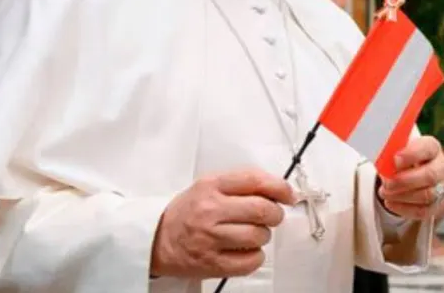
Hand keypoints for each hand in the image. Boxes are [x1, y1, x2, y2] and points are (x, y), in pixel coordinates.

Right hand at [149, 169, 294, 278]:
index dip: (280, 187)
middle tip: (272, 216)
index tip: (288, 195)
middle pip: (261, 209)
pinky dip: (256, 257)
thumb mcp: (209, 185)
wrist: (155, 238)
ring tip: (253, 233)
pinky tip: (247, 250)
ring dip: (264, 235)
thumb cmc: (188, 211)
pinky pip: (250, 262)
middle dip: (275, 213)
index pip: (255, 180)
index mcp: (211, 186)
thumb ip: (242, 183)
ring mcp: (210, 238)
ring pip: (258, 235)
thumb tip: (279, 189)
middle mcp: (210, 210)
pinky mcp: (211, 263)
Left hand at [378, 136, 443, 219]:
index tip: (395, 160)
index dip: (412, 154)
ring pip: (427, 195)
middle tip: (387, 183)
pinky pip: (422, 211)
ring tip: (384, 192)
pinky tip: (390, 202)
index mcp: (432, 148)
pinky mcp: (435, 205)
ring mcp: (441, 187)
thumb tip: (383, 163)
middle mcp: (440, 167)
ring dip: (402, 196)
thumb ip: (392, 153)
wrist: (416, 174)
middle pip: (430, 175)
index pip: (428, 148)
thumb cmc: (405, 160)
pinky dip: (403, 208)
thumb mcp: (398, 150)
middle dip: (405, 181)